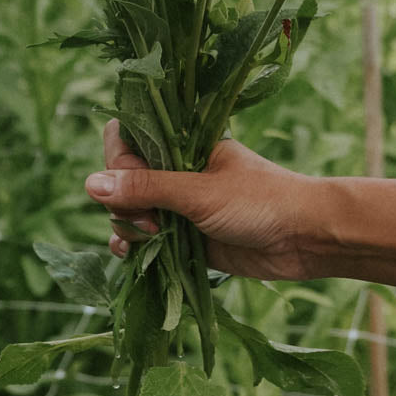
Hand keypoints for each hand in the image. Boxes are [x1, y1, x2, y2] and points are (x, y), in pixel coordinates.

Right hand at [84, 120, 318, 280]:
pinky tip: (133, 257)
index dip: (118, 162)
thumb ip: (147, 188)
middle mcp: (176, 170)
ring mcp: (179, 205)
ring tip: (151, 240)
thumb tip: (90, 184)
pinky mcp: (184, 237)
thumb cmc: (261, 201)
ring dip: (128, 227)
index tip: (131, 186)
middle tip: (154, 222)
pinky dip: (134, 248)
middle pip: (122, 179)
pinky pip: (145, 240)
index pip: (127, 138)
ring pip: (129, 211)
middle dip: (124, 203)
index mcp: (182, 143)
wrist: (306, 238)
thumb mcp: (200, 192)